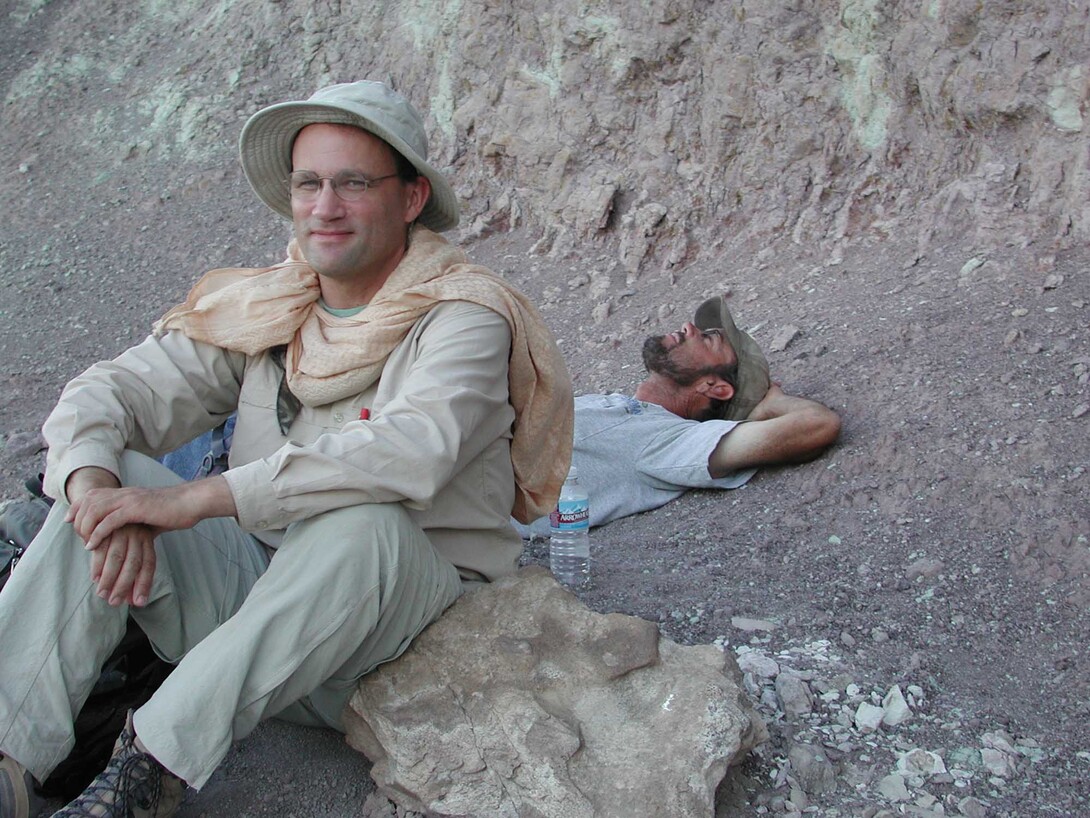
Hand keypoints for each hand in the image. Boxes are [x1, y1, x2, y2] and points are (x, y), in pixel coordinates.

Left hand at [66, 476, 235, 550]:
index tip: (70, 520)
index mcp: (126, 492)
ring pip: (95, 509)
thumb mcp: (151, 515)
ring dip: (85, 527)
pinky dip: (97, 533)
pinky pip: (109, 521)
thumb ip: (138, 523)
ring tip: (85, 543)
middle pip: (89, 500)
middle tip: (77, 536)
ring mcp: (130, 500)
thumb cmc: (176, 510)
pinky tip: (93, 545)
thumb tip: (135, 536)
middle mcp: (124, 493)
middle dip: (77, 518)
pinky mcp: (136, 509)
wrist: (192, 502)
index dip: (77, 506)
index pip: (93, 494)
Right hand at [88, 523, 157, 606]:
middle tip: (114, 602)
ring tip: (102, 594)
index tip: (139, 603)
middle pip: (133, 564)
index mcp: (147, 539)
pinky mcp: (105, 526)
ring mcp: (121, 529)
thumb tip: (135, 602)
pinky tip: (95, 578)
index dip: (144, 584)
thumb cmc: (122, 533)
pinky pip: (101, 548)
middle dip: (123, 585)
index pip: (149, 565)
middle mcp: (137, 534)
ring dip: (109, 579)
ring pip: (116, 558)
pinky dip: (97, 565)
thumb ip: (132, 575)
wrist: (110, 503)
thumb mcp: (132, 549)